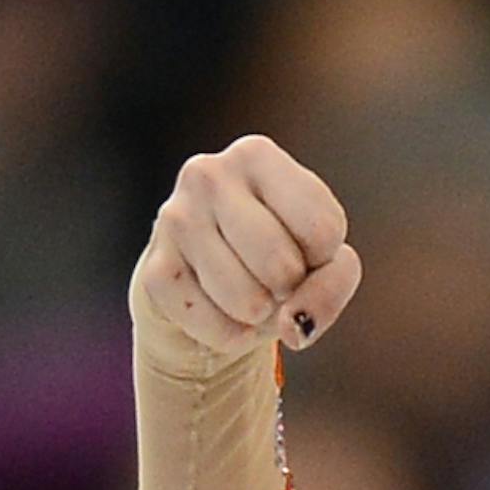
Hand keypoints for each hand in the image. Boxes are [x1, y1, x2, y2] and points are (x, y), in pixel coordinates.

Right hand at [132, 134, 360, 360]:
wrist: (208, 279)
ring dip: (262, 314)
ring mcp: (173, 221)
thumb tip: (293, 324)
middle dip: (291, 287)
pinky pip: (217, 327)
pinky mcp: (154, 271)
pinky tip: (224, 309)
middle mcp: (207, 176)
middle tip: (276, 275)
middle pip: (282, 265)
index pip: (324, 228)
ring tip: (251, 290)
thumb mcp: (324, 257)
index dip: (324, 255)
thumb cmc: (279, 254)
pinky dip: (234, 334)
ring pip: (249, 301)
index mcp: (256, 154)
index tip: (304, 245)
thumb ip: (335, 282)